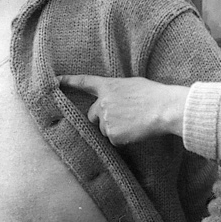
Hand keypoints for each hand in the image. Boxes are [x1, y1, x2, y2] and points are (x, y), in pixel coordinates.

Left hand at [61, 73, 185, 145]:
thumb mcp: (133, 85)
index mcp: (109, 86)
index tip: (55, 80)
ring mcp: (106, 120)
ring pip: (104, 130)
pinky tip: (135, 131)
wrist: (164, 109)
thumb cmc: (154, 95)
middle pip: (92, 115)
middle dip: (102, 119)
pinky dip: (123, 140)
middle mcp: (103, 103)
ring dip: (115, 130)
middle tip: (122, 118)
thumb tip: (113, 100)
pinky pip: (114, 141)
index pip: (85, 82)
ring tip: (134, 123)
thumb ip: (117, 91)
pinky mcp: (113, 135)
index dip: (69, 81)